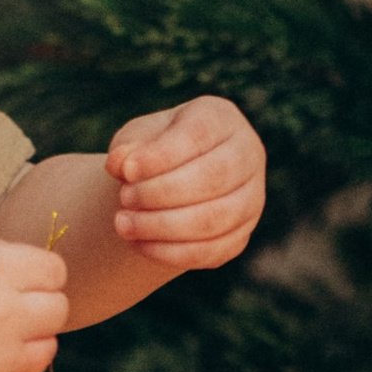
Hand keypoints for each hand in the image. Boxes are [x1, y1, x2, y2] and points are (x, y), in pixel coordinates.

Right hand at [0, 231, 68, 371]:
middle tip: (3, 309)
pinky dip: (3, 370)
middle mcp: (3, 315)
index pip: (55, 271)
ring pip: (47, 349)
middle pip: (59, 310)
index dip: (37, 275)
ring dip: (26, 341)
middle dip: (37, 307)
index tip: (17, 281)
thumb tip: (40, 264)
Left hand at [108, 94, 265, 271]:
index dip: (161, 156)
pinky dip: (170, 252)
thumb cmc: (153, 151)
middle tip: (124, 198)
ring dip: (162, 226)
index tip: (126, 171)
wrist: (169, 182)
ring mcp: (251, 199)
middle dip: (160, 193)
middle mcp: (247, 156)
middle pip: (212, 178)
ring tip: (123, 224)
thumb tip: (120, 163)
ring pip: (213, 219)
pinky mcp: (240, 237)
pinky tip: (139, 244)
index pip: (199, 136)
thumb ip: (127, 147)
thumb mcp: (136, 139)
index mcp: (222, 119)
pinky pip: (210, 251)